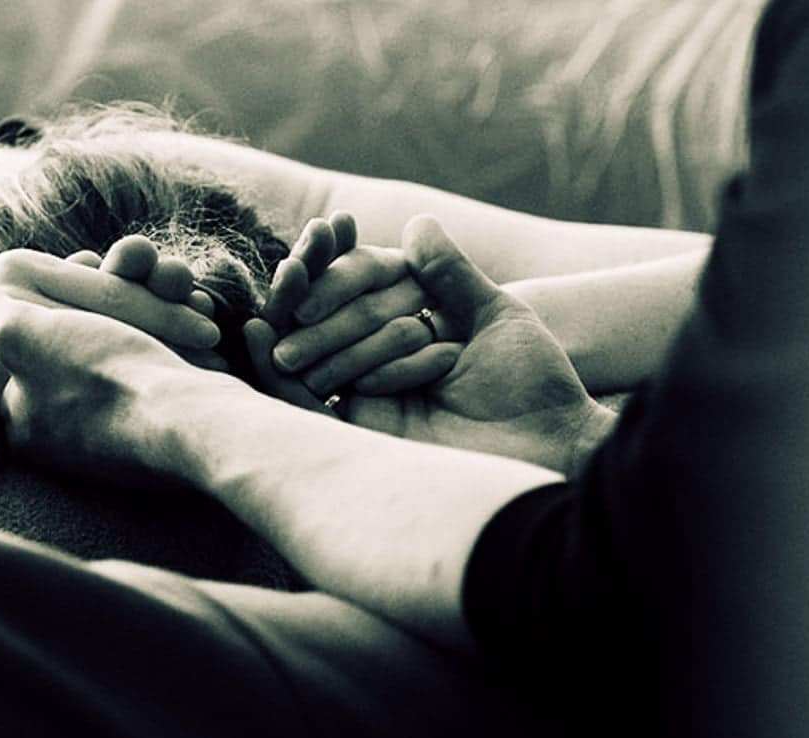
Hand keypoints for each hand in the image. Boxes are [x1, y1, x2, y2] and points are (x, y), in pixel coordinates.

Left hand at [0, 249, 239, 481]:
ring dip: (153, 317)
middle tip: (143, 276)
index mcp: (21, 423)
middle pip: (80, 353)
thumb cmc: (104, 374)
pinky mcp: (160, 445)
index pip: (25, 348)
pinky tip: (197, 326)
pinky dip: (178, 350)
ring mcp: (113, 448)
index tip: (91, 267)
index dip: (57, 300)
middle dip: (115, 306)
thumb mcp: (19, 330)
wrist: (196, 428)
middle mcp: (63, 445)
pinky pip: (162, 382)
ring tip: (179, 294)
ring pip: (128, 360)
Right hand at [263, 216, 615, 473]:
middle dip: (313, 294)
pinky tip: (260, 336)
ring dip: (300, 327)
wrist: (548, 444)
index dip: (343, 260)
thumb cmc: (534, 379)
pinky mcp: (357, 435)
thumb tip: (417, 222)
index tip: (329, 228)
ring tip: (282, 291)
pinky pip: (303, 405)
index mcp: (414, 323)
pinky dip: (272, 373)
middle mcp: (385, 358)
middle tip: (296, 267)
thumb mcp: (493, 315)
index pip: (364, 285)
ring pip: (314, 356)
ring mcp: (367, 397)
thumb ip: (449, 273)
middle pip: (331, 319)